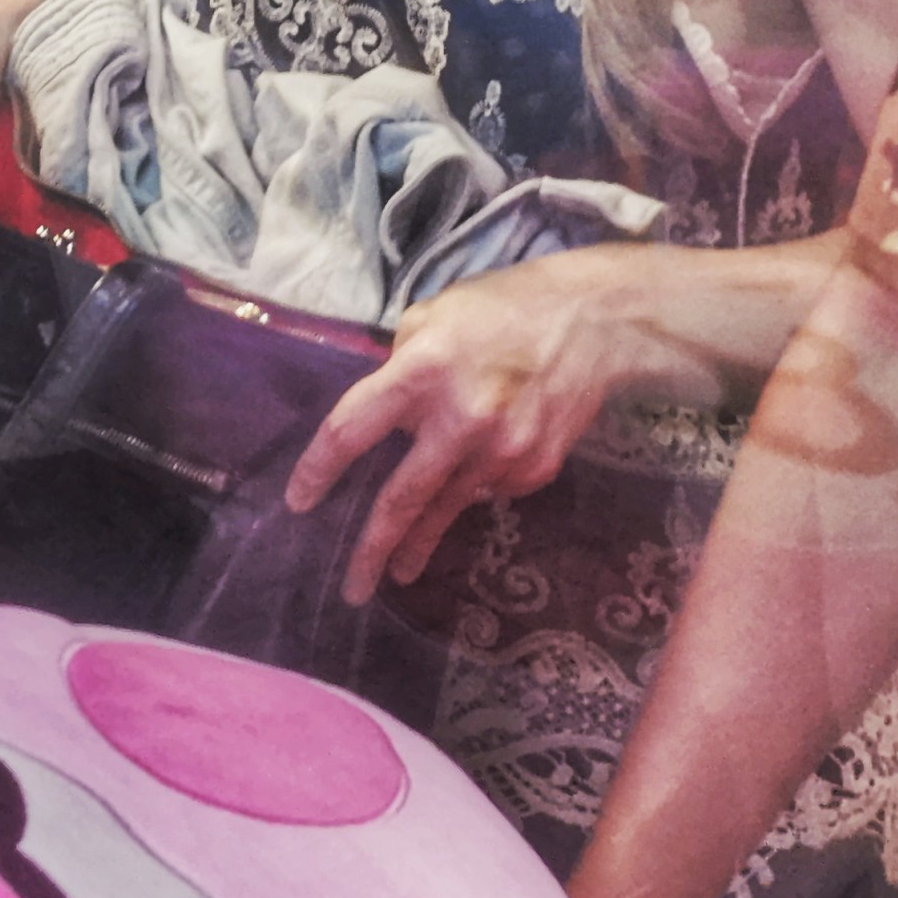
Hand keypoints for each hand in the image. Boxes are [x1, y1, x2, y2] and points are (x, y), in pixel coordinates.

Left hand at [287, 244, 672, 603]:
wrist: (597, 321)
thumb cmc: (503, 308)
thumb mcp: (433, 316)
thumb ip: (399, 366)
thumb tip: (382, 416)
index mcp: (422, 371)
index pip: (352, 430)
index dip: (320, 470)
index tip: (300, 502)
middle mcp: (460, 418)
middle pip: (401, 498)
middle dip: (371, 549)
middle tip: (352, 588)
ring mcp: (501, 450)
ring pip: (446, 508)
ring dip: (419, 544)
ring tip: (397, 573)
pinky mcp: (534, 467)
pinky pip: (489, 489)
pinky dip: (474, 486)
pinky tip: (481, 468)